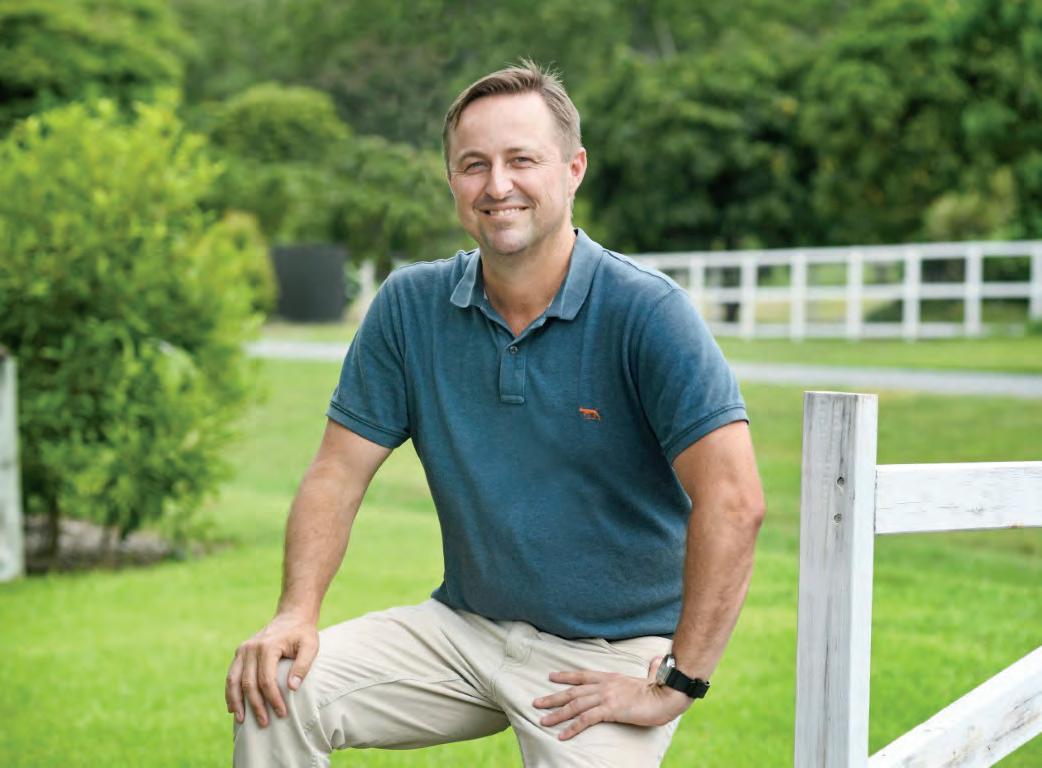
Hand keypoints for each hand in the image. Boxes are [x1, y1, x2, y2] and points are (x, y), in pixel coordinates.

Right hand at [225, 612, 318, 726]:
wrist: (291, 617)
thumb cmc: (303, 634)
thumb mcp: (311, 646)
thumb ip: (303, 665)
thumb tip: (292, 688)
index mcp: (268, 646)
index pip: (267, 679)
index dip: (273, 699)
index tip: (282, 713)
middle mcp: (251, 648)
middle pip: (249, 683)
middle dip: (256, 705)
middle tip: (264, 723)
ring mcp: (243, 650)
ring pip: (234, 680)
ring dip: (236, 702)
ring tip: (242, 720)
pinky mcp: (240, 653)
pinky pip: (231, 675)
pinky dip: (230, 692)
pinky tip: (233, 707)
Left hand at [532, 657, 691, 739]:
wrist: (667, 695)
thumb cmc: (661, 688)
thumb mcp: (651, 676)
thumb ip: (651, 669)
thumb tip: (658, 659)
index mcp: (610, 677)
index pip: (582, 675)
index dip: (566, 676)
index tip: (551, 677)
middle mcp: (604, 685)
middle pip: (573, 691)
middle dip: (553, 697)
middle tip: (536, 702)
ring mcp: (606, 697)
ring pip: (575, 705)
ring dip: (557, 714)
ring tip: (543, 720)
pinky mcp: (610, 710)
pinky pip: (586, 719)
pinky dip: (572, 728)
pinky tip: (562, 735)